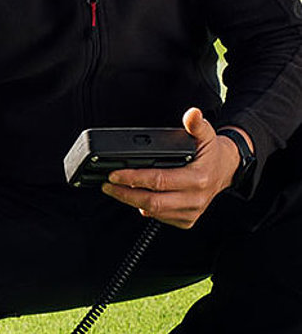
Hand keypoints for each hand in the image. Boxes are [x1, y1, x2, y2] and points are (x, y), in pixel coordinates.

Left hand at [101, 107, 244, 228]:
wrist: (227, 170)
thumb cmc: (211, 152)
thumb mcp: (206, 134)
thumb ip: (196, 124)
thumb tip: (192, 114)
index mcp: (198, 178)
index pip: (158, 181)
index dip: (133, 177)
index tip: (114, 174)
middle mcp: (195, 199)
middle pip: (152, 201)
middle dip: (125, 194)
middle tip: (108, 185)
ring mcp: (191, 212)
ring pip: (154, 212)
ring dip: (131, 201)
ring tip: (116, 190)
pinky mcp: (187, 220)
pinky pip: (161, 218)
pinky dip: (146, 209)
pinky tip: (136, 199)